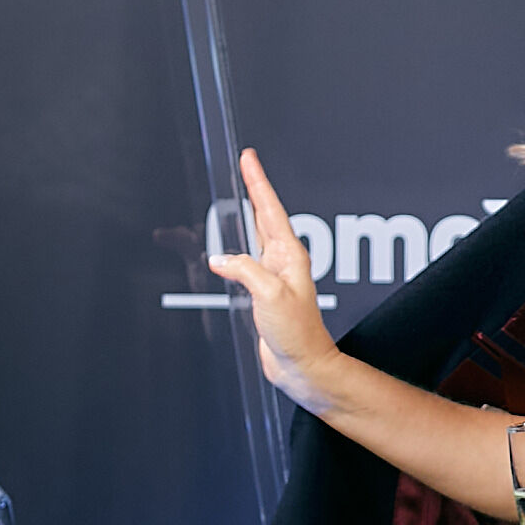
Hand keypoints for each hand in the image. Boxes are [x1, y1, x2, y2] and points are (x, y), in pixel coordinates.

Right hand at [209, 146, 345, 412]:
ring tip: (231, 199)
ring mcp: (274, 276)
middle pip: (264, 216)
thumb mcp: (270, 294)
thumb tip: (222, 259)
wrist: (302, 365)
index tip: (249, 159)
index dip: (258, 183)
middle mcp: (283, 262)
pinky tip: (225, 251)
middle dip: (252, 190)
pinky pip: (245, 263)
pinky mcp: (264, 293)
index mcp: (289, 255)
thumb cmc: (296, 333)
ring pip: (254, 237)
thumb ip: (245, 270)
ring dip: (242, 218)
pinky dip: (232, 251)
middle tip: (244, 166)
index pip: (270, 209)